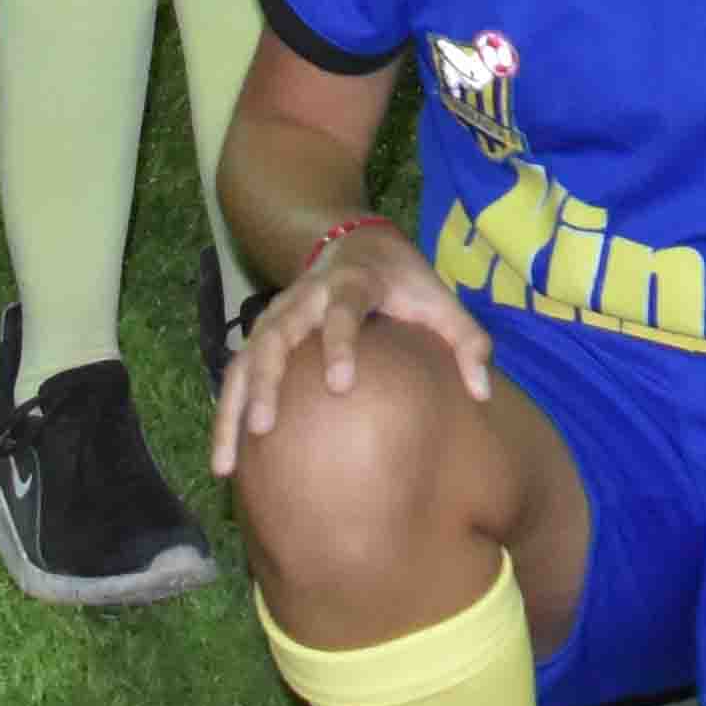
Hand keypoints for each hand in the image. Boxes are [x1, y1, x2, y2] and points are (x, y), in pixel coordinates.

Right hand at [205, 225, 491, 470]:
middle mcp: (305, 298)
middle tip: (265, 429)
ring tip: (225, 463)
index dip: (339, 344)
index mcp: (352, 283)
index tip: (340, 385)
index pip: (342, 312)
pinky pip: (237, 374)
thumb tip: (482, 393)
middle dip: (268, 382)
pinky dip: (226, 413)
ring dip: (233, 408)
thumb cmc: (404, 281)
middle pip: (276, 336)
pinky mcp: (261, 336)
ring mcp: (277, 317)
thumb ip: (467, 340)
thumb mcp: (440, 297)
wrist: (355, 242)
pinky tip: (223, 459)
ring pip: (245, 359)